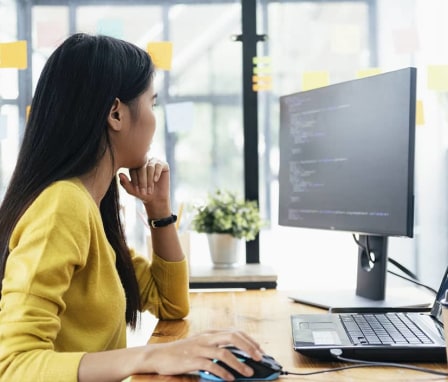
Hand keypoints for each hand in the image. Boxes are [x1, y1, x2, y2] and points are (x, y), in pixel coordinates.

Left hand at [118, 158, 169, 207]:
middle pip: (141, 167)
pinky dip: (156, 173)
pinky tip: (155, 181)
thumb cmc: (142, 193)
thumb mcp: (132, 190)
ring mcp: (154, 162)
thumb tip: (119, 174)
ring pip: (150, 167)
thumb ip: (125, 183)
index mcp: (135, 166)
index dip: (134, 179)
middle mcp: (144, 162)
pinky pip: (159, 165)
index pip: (133, 169)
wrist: (156, 199)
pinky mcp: (163, 165)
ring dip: (149, 179)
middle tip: (143, 191)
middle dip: (142, 180)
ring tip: (150, 190)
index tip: (136, 190)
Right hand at [141, 329, 263, 379]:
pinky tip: (230, 379)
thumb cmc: (181, 352)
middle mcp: (206, 338)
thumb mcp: (200, 344)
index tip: (259, 350)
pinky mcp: (192, 360)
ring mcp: (199, 348)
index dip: (249, 340)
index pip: (235, 332)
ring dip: (238, 363)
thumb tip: (236, 355)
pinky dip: (222, 372)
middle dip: (249, 347)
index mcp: (210, 333)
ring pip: (223, 352)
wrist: (159, 355)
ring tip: (248, 372)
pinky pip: (211, 365)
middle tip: (259, 358)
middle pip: (232, 337)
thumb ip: (215, 346)